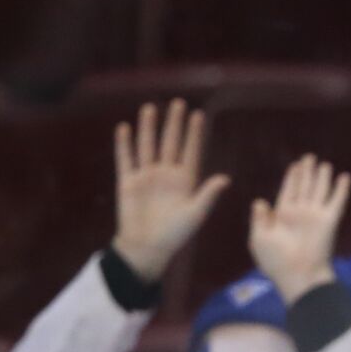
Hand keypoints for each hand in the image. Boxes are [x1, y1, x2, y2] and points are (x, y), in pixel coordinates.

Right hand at [113, 100, 229, 281]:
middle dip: (174, 123)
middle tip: (178, 103)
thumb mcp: (195, 214)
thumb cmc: (175, 234)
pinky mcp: (128, 182)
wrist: (147, 248)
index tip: (199, 115)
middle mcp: (166, 175)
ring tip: (151, 108)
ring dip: (149, 128)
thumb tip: (226, 178)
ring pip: (148, 146)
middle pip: (170, 143)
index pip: (191, 151)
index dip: (194, 134)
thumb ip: (208, 195)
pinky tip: (125, 128)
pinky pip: (126, 159)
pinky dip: (124, 144)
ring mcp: (146, 176)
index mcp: (185, 181)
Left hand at [249, 154, 350, 304]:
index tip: (295, 166)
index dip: (291, 178)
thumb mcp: (259, 239)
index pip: (288, 191)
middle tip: (309, 157)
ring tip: (325, 164)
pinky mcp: (330, 220)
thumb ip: (259, 219)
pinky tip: (345, 176)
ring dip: (322, 177)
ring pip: (320, 190)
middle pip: (304, 187)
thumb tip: (259, 201)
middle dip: (307, 172)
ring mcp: (316, 215)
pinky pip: (337, 200)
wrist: (298, 275)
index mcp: (283, 216)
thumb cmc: (275, 261)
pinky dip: (341, 189)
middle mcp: (300, 213)